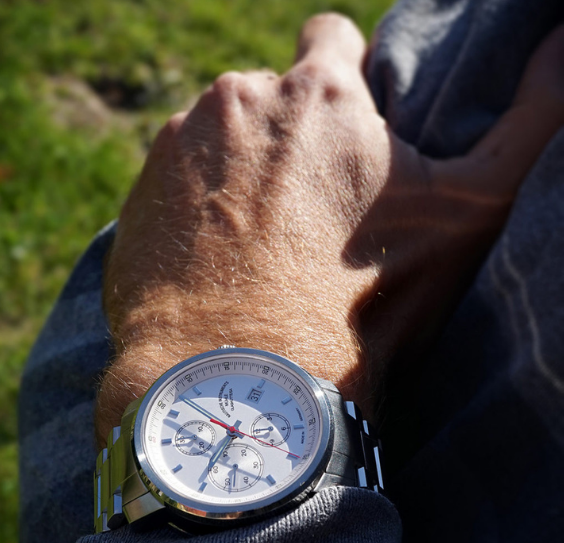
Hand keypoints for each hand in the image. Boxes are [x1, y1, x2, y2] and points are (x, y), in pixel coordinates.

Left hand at [96, 14, 563, 445]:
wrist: (247, 377)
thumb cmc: (360, 299)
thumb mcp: (466, 210)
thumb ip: (529, 121)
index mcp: (317, 89)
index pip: (330, 41)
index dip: (341, 81)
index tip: (345, 132)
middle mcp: (238, 97)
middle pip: (269, 96)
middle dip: (288, 135)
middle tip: (304, 209)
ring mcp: (178, 144)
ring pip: (219, 139)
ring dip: (239, 172)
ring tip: (259, 242)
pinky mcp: (141, 192)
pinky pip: (175, 182)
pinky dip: (195, 206)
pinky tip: (215, 256)